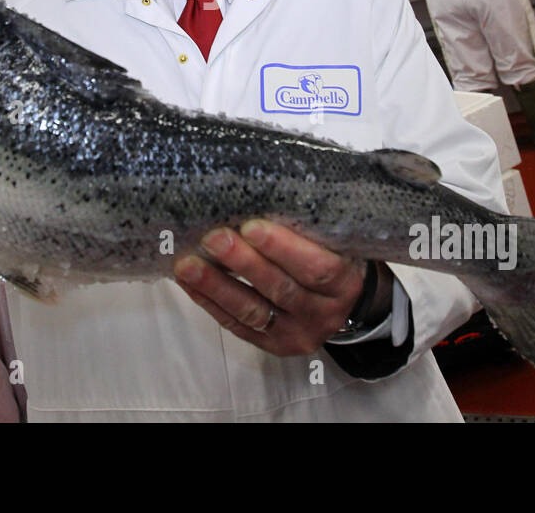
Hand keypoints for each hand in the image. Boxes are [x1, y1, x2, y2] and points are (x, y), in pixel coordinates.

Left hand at [173, 219, 383, 355]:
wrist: (346, 304)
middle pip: (280, 289)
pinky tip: (190, 283)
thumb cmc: (333, 257)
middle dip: (243, 263)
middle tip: (212, 238)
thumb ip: (308, 223)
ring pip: (254, 311)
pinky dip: (211, 302)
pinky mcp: (273, 345)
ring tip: (188, 264)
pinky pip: (238, 325)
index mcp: (345, 282)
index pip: (317, 267)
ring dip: (217, 286)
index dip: (283, 248)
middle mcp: (324, 313)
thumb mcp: (336, 240)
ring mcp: (298, 333)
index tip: (251, 226)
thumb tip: (260, 188)